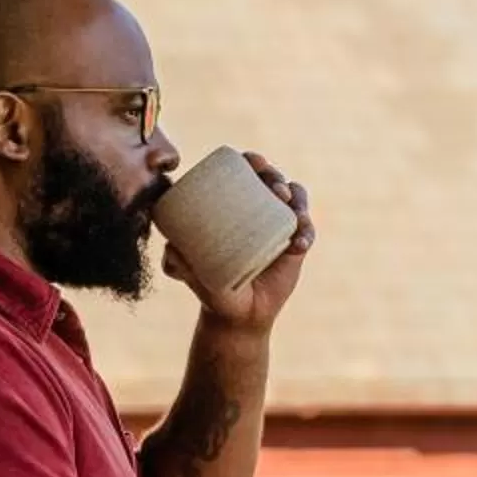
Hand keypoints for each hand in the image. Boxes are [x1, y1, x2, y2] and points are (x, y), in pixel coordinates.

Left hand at [166, 152, 313, 332]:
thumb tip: (170, 247)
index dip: (251, 161)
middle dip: (277, 176)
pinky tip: (299, 244)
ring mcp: (279, 224)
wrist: (238, 315)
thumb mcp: (191, 274)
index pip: (244, 173)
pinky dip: (306, 232)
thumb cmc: (211, 287)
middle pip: (272, 179)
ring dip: (297, 199)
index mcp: (232, 205)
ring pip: (295, 198)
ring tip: (293, 214)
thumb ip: (176, 262)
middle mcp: (257, 209)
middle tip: (275, 190)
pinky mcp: (296, 243)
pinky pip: (306, 229)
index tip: (254, 162)